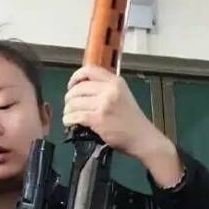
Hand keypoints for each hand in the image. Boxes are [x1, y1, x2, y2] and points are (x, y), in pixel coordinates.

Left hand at [62, 64, 183, 186]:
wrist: (141, 137)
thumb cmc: (131, 119)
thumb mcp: (123, 95)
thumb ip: (106, 88)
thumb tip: (82, 88)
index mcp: (115, 82)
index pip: (89, 71)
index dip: (75, 77)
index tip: (71, 85)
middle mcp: (109, 90)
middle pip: (78, 88)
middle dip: (69, 97)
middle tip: (69, 105)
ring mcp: (103, 105)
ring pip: (74, 103)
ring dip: (67, 110)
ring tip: (69, 115)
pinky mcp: (98, 119)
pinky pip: (76, 116)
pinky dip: (69, 119)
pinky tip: (69, 122)